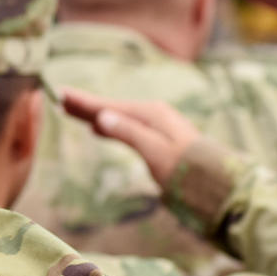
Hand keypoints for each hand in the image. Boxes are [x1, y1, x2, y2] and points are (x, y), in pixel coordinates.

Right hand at [61, 88, 199, 187]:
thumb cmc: (186, 168)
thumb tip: (101, 116)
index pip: (107, 106)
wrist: (217, 182)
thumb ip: (128, 133)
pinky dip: (107, 125)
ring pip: (115, 117)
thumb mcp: (155, 151)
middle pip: (109, 108)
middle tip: (59, 97)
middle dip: (84, 104)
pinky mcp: (155, 138)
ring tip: (71, 110)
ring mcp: (154, 126)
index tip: (60, 93)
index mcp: (148, 114)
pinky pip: (123, 126)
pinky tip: (97, 127)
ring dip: (93, 114)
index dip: (82, 102)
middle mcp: (150, 114)